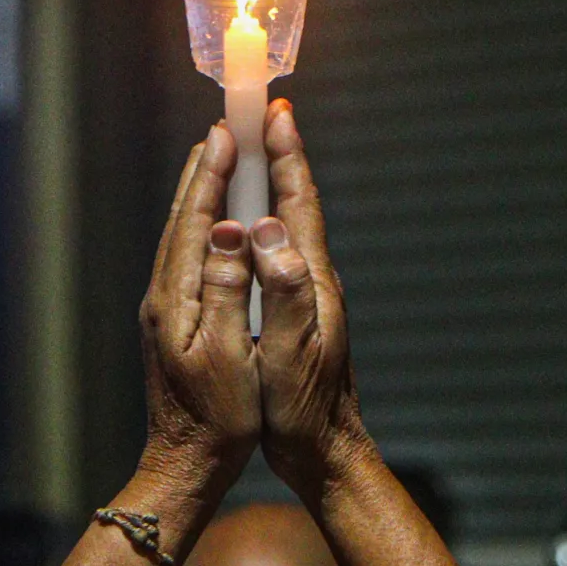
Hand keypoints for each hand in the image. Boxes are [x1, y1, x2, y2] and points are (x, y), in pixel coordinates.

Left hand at [137, 123, 261, 493]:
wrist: (187, 464)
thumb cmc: (218, 419)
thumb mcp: (229, 355)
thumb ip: (225, 289)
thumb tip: (224, 231)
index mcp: (176, 299)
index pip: (194, 221)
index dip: (214, 174)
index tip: (229, 131)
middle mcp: (163, 297)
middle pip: (183, 219)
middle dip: (205, 172)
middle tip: (225, 129)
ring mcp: (165, 310)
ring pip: (183, 237)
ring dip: (202, 196)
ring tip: (219, 162)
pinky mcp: (173, 324)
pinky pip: (188, 258)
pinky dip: (202, 228)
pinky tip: (215, 227)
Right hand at [248, 102, 369, 499]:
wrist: (323, 453)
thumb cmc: (303, 409)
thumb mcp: (290, 350)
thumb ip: (284, 290)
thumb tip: (270, 230)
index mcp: (313, 281)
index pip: (299, 203)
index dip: (286, 156)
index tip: (275, 112)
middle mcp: (313, 280)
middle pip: (293, 204)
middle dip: (275, 157)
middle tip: (258, 116)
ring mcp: (305, 297)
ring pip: (283, 228)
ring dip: (266, 187)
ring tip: (246, 158)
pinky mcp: (293, 314)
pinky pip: (274, 254)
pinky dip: (258, 226)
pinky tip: (244, 231)